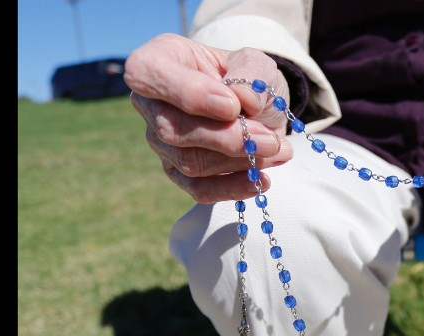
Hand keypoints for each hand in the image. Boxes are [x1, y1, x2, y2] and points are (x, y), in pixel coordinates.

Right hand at [125, 33, 293, 202]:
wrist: (258, 108)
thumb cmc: (247, 78)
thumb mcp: (255, 64)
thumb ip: (249, 75)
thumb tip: (243, 101)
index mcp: (158, 60)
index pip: (146, 74)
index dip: (188, 93)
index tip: (232, 106)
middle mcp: (150, 103)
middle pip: (172, 128)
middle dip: (227, 138)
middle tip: (270, 140)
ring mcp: (160, 141)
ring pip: (189, 161)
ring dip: (239, 160)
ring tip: (277, 150)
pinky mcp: (177, 172)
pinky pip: (198, 188)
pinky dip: (232, 187)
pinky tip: (260, 180)